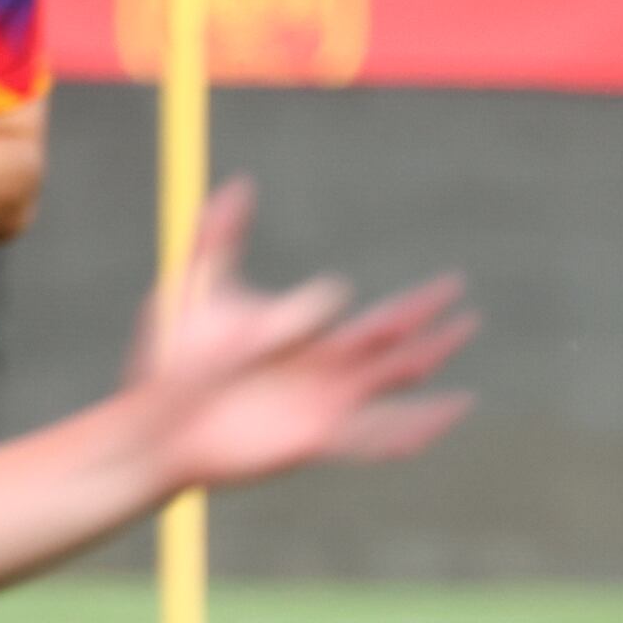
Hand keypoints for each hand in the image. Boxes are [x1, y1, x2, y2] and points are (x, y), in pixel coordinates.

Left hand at [120, 181, 473, 494]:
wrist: (156, 423)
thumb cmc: (176, 364)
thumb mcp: (200, 289)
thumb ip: (220, 236)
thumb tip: (241, 183)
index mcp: (312, 340)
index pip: (372, 318)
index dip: (405, 306)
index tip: (439, 288)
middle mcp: (326, 372)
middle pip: (394, 340)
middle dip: (430, 317)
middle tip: (462, 293)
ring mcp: (323, 406)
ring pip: (392, 383)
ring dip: (429, 364)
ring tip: (466, 358)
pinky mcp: (312, 439)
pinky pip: (374, 437)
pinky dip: (413, 428)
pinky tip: (443, 418)